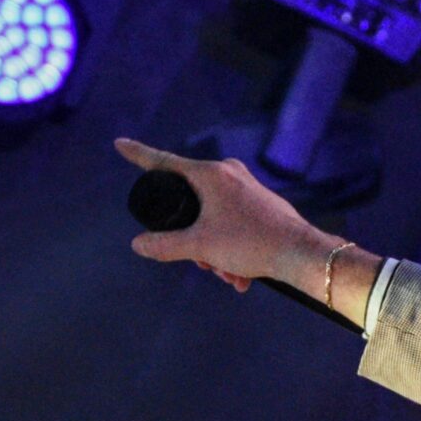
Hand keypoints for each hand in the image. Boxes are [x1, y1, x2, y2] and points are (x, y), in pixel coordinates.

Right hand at [117, 139, 332, 292]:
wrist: (300, 254)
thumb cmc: (251, 243)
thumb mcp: (200, 247)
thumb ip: (165, 245)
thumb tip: (139, 245)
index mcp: (209, 174)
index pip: (163, 162)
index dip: (138, 155)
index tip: (120, 144)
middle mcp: (228, 173)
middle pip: (190, 203)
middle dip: (194, 240)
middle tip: (204, 263)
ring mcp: (246, 186)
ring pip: (213, 219)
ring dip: (215, 252)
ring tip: (229, 274)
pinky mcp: (261, 203)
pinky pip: (234, 224)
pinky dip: (232, 250)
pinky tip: (242, 276)